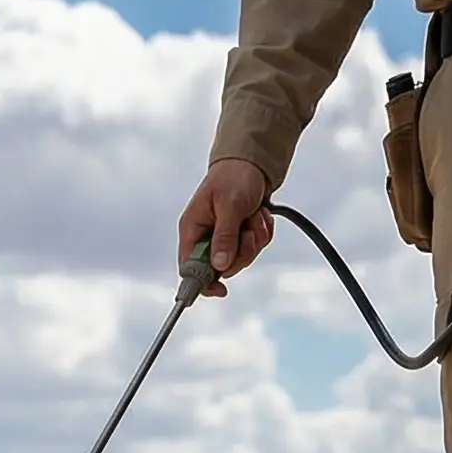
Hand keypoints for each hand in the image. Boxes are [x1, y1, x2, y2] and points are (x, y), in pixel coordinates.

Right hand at [177, 157, 274, 296]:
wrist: (253, 162)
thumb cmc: (234, 177)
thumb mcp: (229, 205)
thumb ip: (224, 236)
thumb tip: (219, 266)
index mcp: (192, 229)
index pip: (189, 267)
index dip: (202, 283)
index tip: (221, 290)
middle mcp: (206, 237)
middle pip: (221, 268)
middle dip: (241, 252)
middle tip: (247, 231)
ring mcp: (224, 237)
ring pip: (242, 258)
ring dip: (255, 238)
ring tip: (254, 215)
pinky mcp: (241, 235)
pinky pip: (255, 248)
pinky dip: (262, 232)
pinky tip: (259, 214)